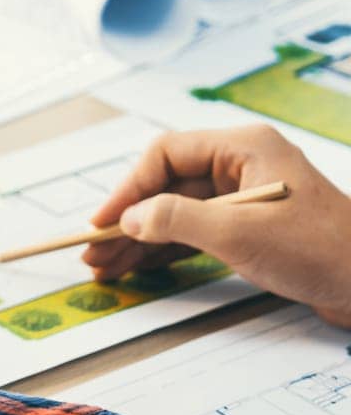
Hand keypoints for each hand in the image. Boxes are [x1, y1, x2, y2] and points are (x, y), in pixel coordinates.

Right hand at [85, 125, 350, 325]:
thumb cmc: (320, 249)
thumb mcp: (239, 233)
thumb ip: (178, 220)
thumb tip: (130, 219)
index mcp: (242, 148)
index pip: (166, 154)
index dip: (128, 189)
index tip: (104, 223)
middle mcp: (241, 164)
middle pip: (166, 185)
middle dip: (129, 221)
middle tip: (95, 253)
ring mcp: (244, 196)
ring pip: (175, 211)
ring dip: (141, 239)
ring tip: (107, 267)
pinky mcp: (249, 226)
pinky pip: (193, 230)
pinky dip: (165, 248)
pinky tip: (139, 266)